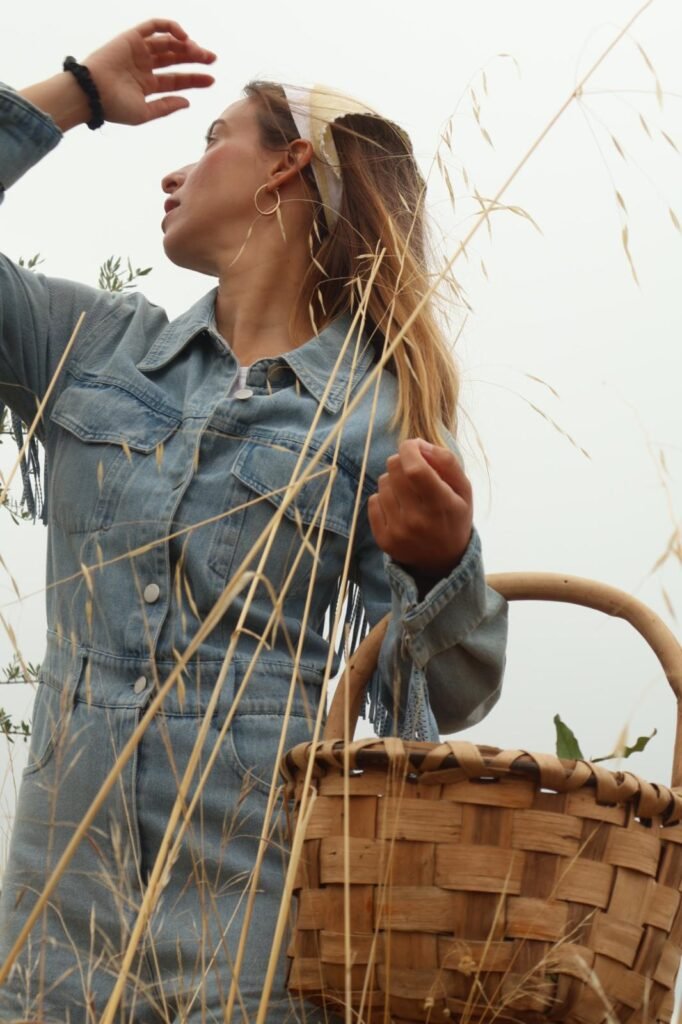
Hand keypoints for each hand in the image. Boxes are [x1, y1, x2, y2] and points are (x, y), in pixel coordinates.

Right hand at [83, 19, 215, 124]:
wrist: (92, 93)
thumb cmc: (114, 108)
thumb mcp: (145, 113)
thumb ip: (166, 107)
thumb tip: (187, 102)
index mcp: (147, 85)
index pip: (176, 80)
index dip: (195, 79)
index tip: (212, 80)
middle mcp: (144, 67)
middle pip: (175, 59)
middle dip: (195, 58)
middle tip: (212, 60)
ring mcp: (138, 51)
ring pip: (168, 43)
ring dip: (185, 45)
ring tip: (200, 52)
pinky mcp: (131, 37)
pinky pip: (153, 27)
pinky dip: (169, 27)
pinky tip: (184, 36)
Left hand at [368, 438, 472, 579]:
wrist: (443, 562)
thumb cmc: (454, 517)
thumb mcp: (464, 489)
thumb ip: (447, 462)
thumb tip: (419, 445)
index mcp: (441, 505)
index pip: (415, 468)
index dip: (410, 449)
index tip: (413, 446)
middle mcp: (417, 520)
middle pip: (395, 469)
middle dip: (402, 461)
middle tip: (413, 470)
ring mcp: (398, 531)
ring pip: (383, 482)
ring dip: (394, 481)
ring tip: (408, 493)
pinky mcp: (383, 539)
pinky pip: (373, 500)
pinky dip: (384, 498)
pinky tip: (398, 507)